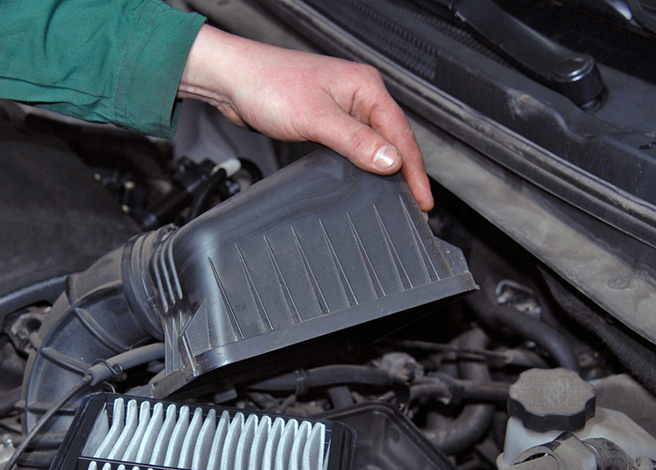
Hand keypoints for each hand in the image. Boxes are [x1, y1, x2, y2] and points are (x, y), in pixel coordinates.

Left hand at [180, 25, 433, 210]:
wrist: (232, 79)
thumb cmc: (268, 84)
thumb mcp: (317, 118)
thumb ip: (356, 141)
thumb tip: (391, 161)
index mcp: (365, 86)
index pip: (402, 134)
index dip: (414, 170)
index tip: (423, 199)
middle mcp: (358, 94)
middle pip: (393, 139)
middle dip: (406, 172)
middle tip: (415, 204)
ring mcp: (342, 106)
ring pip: (374, 142)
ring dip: (386, 168)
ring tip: (398, 196)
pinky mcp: (325, 117)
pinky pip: (354, 144)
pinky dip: (364, 162)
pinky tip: (365, 177)